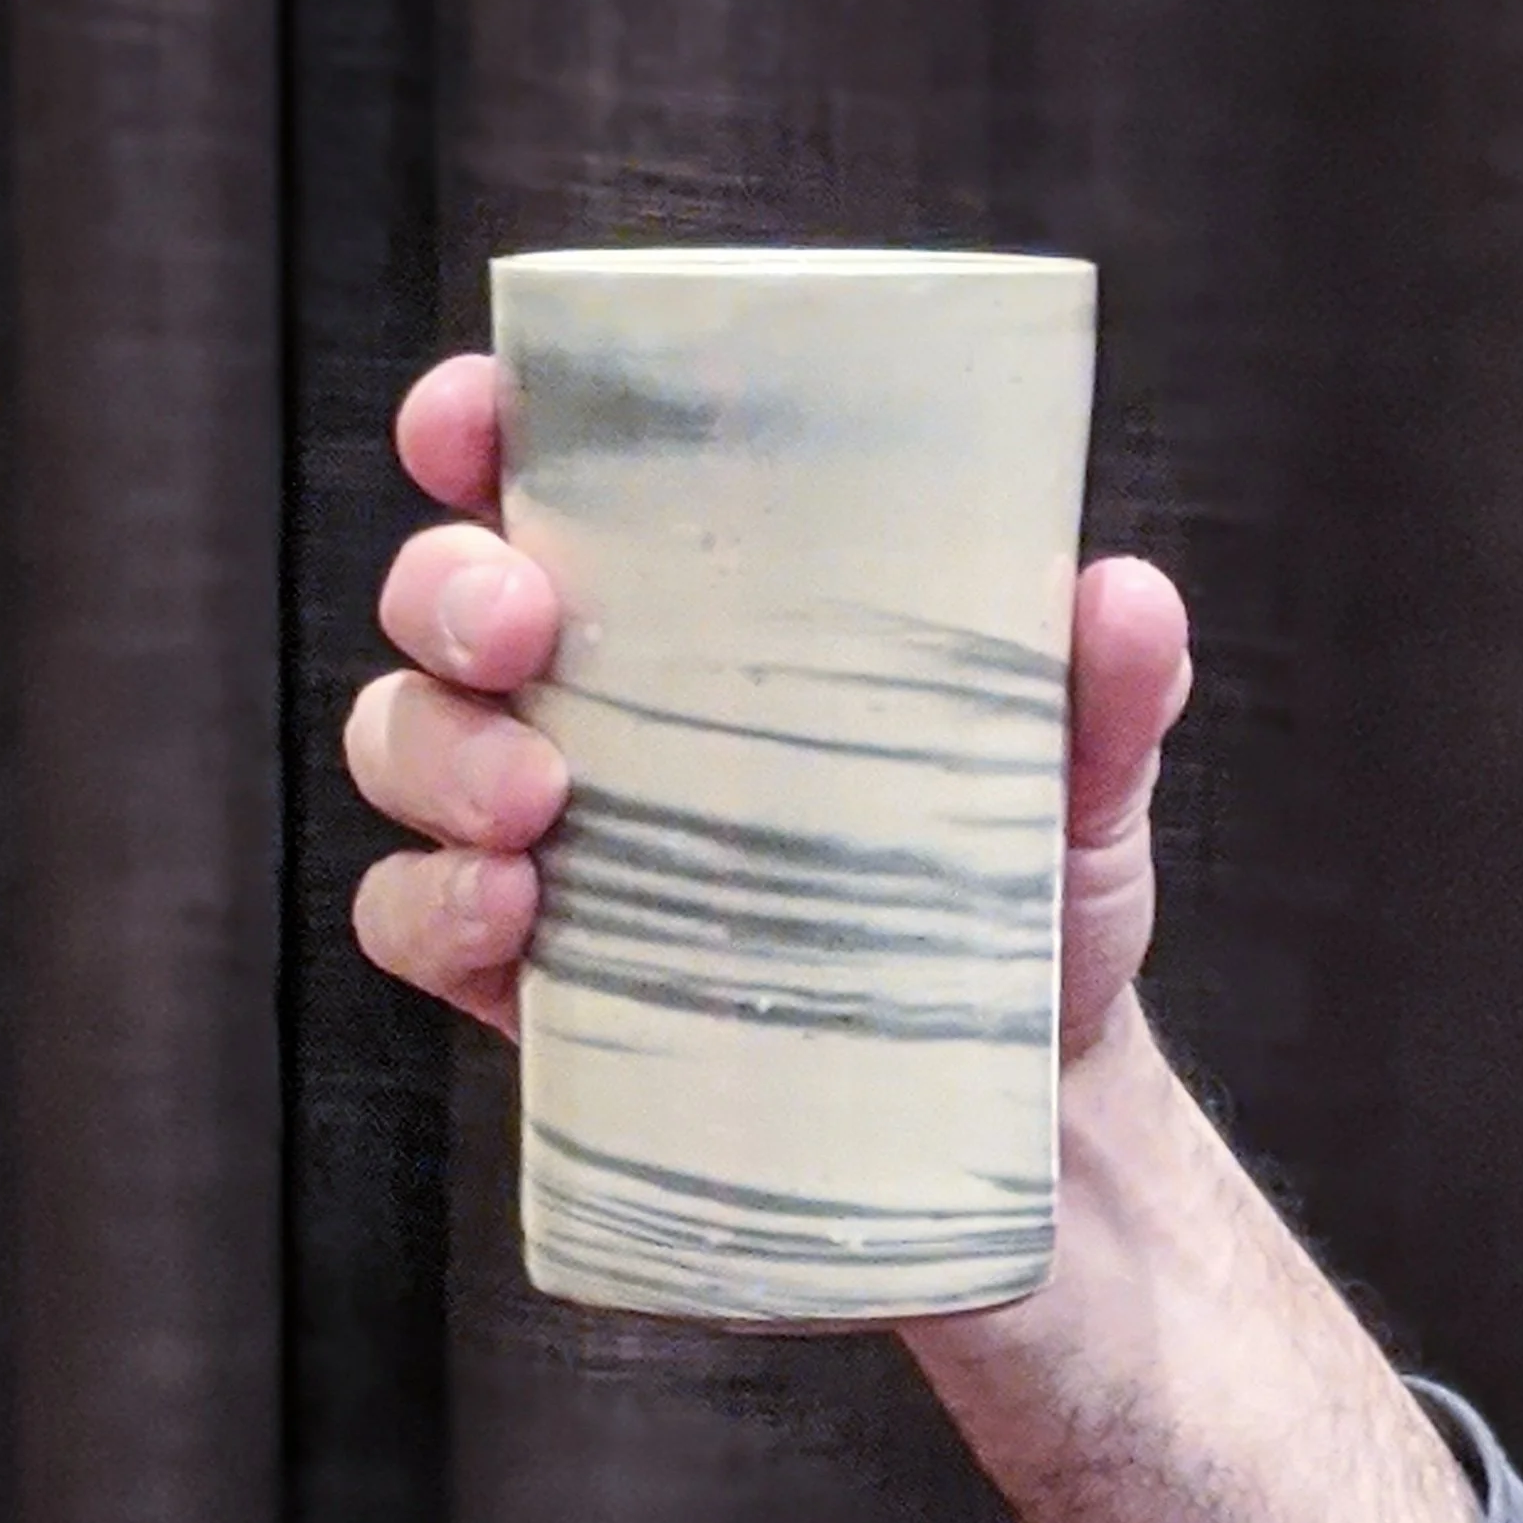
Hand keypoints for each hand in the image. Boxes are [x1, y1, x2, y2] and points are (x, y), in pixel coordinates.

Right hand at [344, 352, 1192, 1064]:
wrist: (1016, 1102)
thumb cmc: (1027, 903)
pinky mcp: (527, 973)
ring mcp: (544, 838)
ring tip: (540, 805)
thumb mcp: (1079, 787)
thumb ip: (1105, 694)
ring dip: (437, 754)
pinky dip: (430, 908)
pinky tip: (512, 917)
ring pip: (402, 744)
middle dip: (445, 590)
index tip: (473, 421)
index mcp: (701, 614)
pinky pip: (408, 919)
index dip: (480, 427)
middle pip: (441, 599)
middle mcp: (597, 705)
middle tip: (528, 632)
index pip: (555, 483)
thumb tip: (1121, 598)